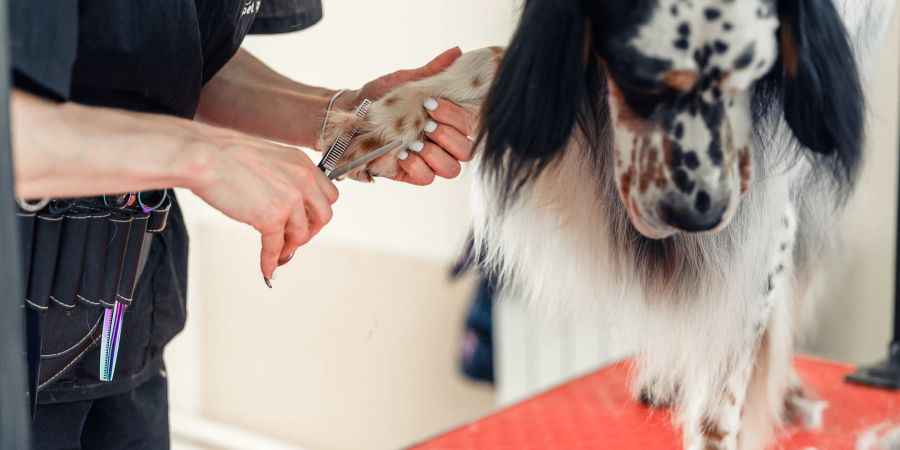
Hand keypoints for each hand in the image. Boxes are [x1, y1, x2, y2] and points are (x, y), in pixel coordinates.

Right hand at [189, 127, 338, 284]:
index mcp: (302, 163)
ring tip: (278, 252)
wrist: (204, 156)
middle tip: (294, 238)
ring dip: (289, 247)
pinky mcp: (271, 218)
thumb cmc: (224, 152)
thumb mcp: (267, 156)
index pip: (327, 194)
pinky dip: (271, 261)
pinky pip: (276, 247)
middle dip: (310, 230)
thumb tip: (281, 196)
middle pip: (323, 216)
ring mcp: (289, 200)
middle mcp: (302, 180)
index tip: (306, 219)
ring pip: (301, 235)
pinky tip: (266, 267)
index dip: (316, 211)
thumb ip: (281, 175)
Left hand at [338, 48, 476, 184]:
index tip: (432, 104)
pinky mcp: (412, 175)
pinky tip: (404, 155)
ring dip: (436, 155)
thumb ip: (432, 72)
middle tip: (427, 124)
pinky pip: (427, 179)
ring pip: (451, 169)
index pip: (470, 126)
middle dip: (449, 136)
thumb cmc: (381, 99)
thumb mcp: (406, 82)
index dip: (457, 117)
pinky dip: (418, 168)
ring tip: (416, 142)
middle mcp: (443, 144)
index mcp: (448, 122)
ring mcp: (429, 161)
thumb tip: (456, 52)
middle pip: (466, 151)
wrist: (351, 117)